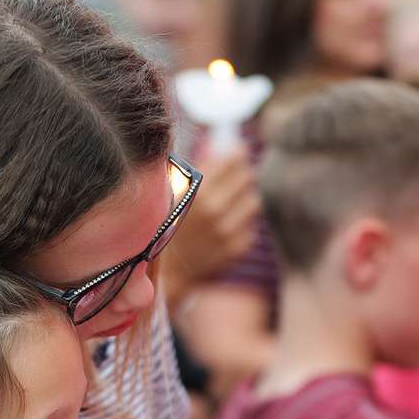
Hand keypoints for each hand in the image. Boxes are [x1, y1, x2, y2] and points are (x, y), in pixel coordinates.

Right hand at [160, 146, 260, 306]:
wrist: (166, 273)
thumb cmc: (164, 227)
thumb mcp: (172, 192)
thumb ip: (197, 168)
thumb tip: (220, 146)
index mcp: (197, 191)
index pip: (233, 159)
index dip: (237, 153)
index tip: (237, 152)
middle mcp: (215, 210)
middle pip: (247, 177)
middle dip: (242, 174)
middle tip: (236, 176)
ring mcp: (228, 231)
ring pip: (253, 201)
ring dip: (245, 198)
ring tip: (231, 202)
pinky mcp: (237, 248)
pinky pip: (250, 226)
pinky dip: (241, 223)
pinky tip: (226, 226)